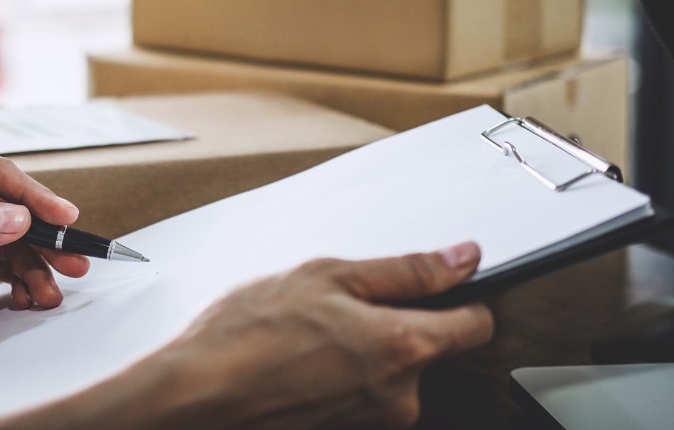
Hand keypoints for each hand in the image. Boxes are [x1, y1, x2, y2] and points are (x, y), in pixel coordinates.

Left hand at [0, 154, 89, 353]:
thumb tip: (15, 217)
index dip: (33, 196)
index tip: (61, 218)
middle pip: (12, 211)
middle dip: (45, 238)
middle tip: (75, 260)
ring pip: (13, 244)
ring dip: (37, 267)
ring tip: (52, 292)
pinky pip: (4, 270)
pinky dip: (22, 284)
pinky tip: (32, 297)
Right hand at [152, 243, 493, 428]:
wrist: (197, 395)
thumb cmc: (248, 335)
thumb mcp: (327, 275)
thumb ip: (406, 270)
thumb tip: (462, 259)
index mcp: (404, 347)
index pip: (476, 324)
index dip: (461, 297)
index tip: (438, 284)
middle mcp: (399, 396)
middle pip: (426, 350)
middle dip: (391, 323)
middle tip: (336, 306)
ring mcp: (372, 421)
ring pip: (387, 373)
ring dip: (359, 351)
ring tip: (306, 335)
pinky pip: (358, 395)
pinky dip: (336, 376)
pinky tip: (298, 361)